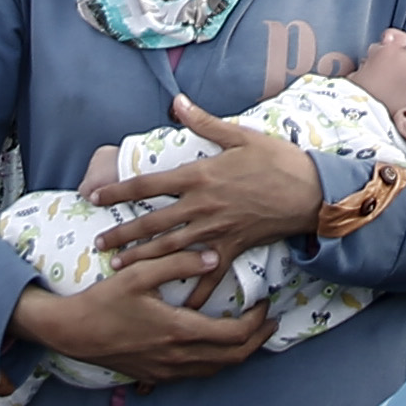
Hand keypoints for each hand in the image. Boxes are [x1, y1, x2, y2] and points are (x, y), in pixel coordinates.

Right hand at [13, 275, 272, 389]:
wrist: (72, 333)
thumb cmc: (103, 300)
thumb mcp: (139, 273)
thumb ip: (177, 262)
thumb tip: (213, 256)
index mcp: (179, 331)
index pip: (234, 335)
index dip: (256, 321)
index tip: (265, 304)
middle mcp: (177, 357)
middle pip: (233, 358)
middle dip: (257, 340)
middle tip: (270, 322)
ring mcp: (167, 371)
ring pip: (216, 369)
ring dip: (238, 353)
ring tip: (250, 333)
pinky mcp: (155, 377)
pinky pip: (197, 374)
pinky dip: (215, 361)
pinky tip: (216, 345)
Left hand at [87, 98, 325, 281]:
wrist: (311, 192)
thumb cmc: (277, 160)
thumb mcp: (240, 135)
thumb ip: (203, 122)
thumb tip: (176, 101)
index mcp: (199, 176)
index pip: (147, 184)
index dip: (117, 190)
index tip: (94, 195)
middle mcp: (201, 206)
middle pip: (151, 221)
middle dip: (121, 233)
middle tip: (97, 242)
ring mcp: (215, 231)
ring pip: (170, 248)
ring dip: (142, 258)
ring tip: (118, 267)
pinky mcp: (232, 248)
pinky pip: (207, 274)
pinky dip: (192, 291)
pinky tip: (176, 304)